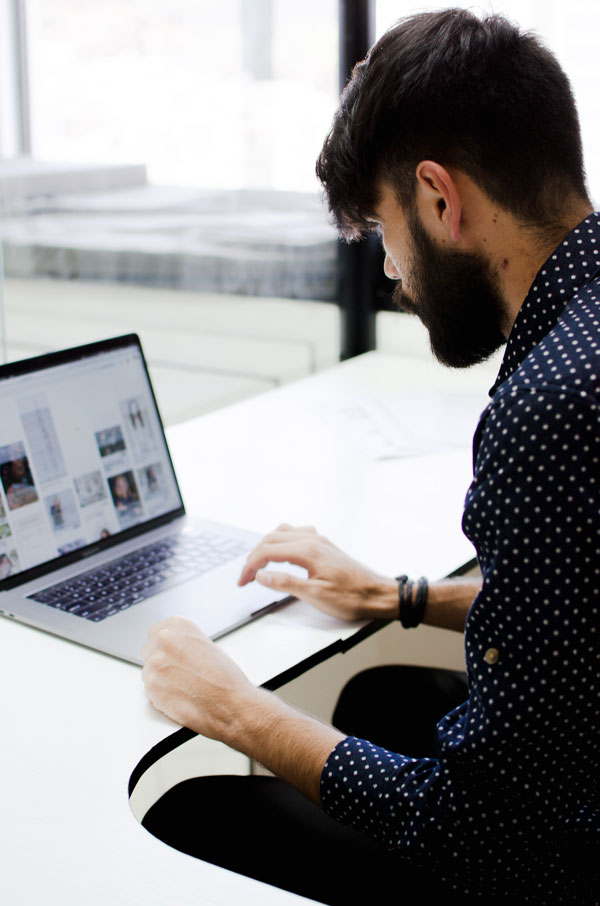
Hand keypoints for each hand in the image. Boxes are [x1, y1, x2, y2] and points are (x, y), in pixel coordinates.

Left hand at [141, 616, 255, 738]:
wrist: (232, 704)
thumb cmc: (226, 679)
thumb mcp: (206, 646)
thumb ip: (184, 643)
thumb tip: (174, 650)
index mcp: (178, 625)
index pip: (156, 632)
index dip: (164, 647)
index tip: (171, 655)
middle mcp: (164, 639)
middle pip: (149, 650)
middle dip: (160, 662)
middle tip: (178, 674)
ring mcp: (155, 662)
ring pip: (148, 671)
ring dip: (160, 680)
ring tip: (183, 687)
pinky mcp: (151, 686)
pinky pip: (149, 690)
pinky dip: (160, 696)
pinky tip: (179, 696)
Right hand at [238, 523, 397, 620]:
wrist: (378, 594)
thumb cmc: (351, 598)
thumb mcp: (315, 596)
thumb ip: (285, 583)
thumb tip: (261, 575)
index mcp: (308, 551)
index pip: (268, 551)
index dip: (250, 566)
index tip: (242, 581)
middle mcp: (313, 540)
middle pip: (271, 539)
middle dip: (254, 556)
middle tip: (246, 576)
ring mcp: (319, 540)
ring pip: (283, 532)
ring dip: (266, 545)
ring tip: (259, 563)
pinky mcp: (324, 545)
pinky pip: (297, 532)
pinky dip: (282, 540)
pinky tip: (283, 551)